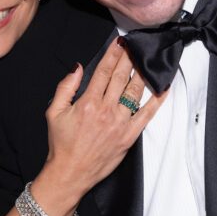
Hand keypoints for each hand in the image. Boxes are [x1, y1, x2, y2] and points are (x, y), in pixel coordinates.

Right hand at [37, 39, 164, 211]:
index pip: (104, 72)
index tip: (120, 42)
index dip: (113, 54)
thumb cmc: (61, 144)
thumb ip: (65, 87)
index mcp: (87, 102)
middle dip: (129, 58)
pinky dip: (156, 101)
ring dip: (142, 73)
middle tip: (136, 44)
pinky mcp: (129, 137)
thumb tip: (77, 67)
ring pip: (135, 92)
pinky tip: (162, 89)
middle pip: (121, 77)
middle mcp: (106, 110)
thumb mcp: (53, 112)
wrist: (70, 173)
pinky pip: (146, 115)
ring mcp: (119, 123)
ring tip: (148, 59)